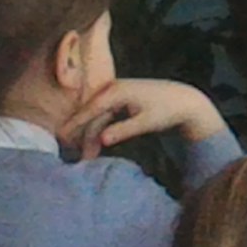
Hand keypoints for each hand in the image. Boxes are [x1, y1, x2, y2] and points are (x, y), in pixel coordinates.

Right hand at [67, 79, 226, 159]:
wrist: (186, 101)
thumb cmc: (168, 111)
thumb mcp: (147, 122)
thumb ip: (124, 130)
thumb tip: (102, 139)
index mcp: (117, 92)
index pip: (89, 109)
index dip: (74, 124)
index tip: (60, 137)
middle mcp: (113, 88)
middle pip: (91, 114)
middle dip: (84, 135)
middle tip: (77, 156)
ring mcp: (117, 93)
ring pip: (98, 117)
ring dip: (93, 135)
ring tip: (89, 157)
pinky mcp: (121, 99)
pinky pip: (105, 115)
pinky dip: (101, 130)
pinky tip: (98, 144)